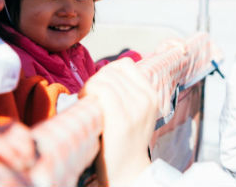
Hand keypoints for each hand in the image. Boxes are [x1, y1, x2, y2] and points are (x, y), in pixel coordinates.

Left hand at [80, 58, 157, 185]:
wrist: (128, 171)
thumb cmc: (126, 141)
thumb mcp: (138, 112)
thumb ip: (130, 92)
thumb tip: (108, 72)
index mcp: (151, 95)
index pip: (126, 65)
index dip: (107, 71)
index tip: (100, 85)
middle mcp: (145, 99)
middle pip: (112, 71)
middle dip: (96, 78)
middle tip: (89, 95)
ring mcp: (135, 108)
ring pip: (104, 78)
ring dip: (90, 85)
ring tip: (86, 99)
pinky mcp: (120, 119)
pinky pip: (102, 90)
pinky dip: (88, 91)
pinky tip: (84, 101)